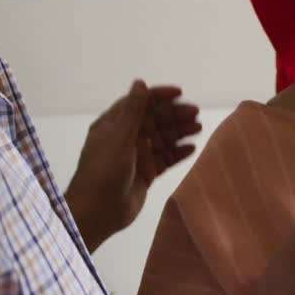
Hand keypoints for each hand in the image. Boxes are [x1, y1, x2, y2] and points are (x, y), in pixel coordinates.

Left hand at [64, 81, 200, 252]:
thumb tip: (140, 82)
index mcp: (114, 125)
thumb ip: (133, 111)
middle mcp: (126, 137)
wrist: (97, 212)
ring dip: (179, 131)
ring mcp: (137, 155)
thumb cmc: (104, 171)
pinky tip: (192, 148)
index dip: (159, 96)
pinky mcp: (147, 173)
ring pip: (162, 138)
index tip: (180, 94)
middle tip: (195, 114)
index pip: (140, 103)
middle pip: (155, 120)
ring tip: (198, 128)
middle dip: (174, 115)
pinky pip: (165, 158)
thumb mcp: (119, 138)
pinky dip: (178, 152)